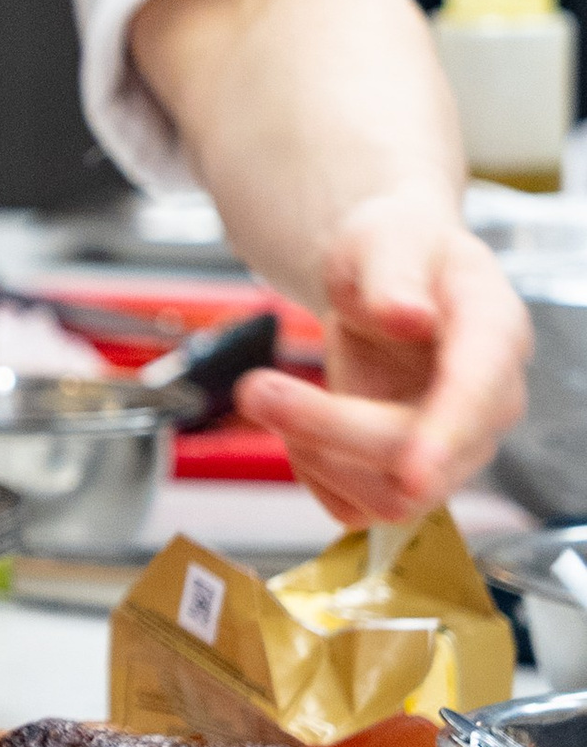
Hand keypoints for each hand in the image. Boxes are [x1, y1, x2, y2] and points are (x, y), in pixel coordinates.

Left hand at [236, 188, 530, 524]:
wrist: (386, 282)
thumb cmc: (397, 256)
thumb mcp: (389, 239)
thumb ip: (395, 276)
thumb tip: (406, 316)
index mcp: (494, 336)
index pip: (478, 393)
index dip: (447, 434)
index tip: (414, 471)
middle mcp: (484, 409)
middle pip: (418, 457)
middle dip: (329, 428)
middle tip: (253, 387)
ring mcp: (449, 453)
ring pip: (386, 497)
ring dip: (312, 451)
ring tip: (266, 391)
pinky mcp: (406, 480)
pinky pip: (354, 506)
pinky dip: (312, 469)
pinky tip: (299, 420)